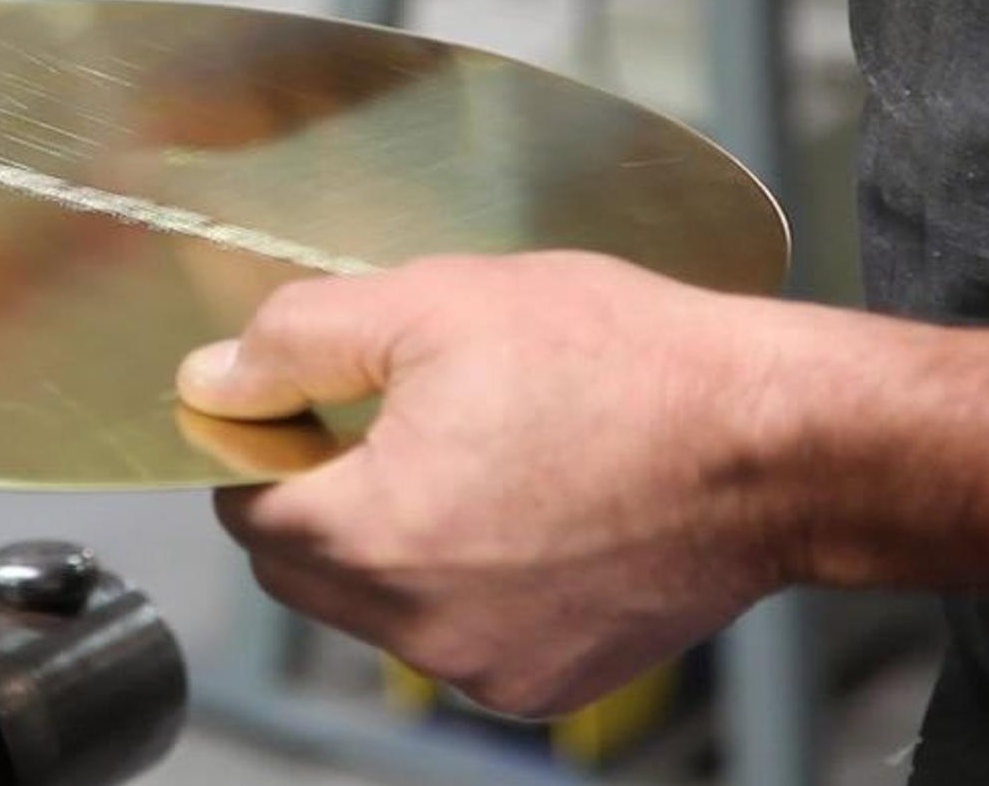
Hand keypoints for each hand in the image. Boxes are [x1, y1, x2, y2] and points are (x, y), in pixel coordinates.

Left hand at [176, 252, 808, 715]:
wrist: (774, 445)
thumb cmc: (624, 366)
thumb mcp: (434, 302)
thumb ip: (298, 340)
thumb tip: (214, 381)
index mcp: (372, 533)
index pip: (245, 507)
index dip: (265, 444)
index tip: (306, 405)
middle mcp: (418, 627)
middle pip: (302, 567)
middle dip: (321, 495)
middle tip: (395, 420)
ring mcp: (486, 667)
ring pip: (379, 608)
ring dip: (396, 543)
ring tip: (480, 458)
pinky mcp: (548, 685)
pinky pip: (460, 637)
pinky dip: (468, 585)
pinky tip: (528, 515)